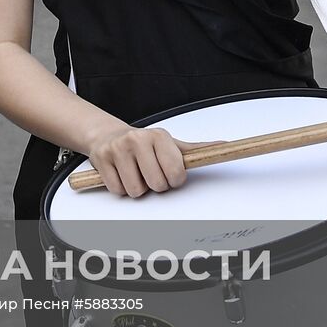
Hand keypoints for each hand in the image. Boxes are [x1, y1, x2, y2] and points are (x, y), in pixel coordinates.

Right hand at [85, 125, 212, 197]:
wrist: (108, 136)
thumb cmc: (144, 145)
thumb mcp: (171, 145)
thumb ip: (197, 150)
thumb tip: (224, 146)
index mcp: (159, 136)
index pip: (176, 173)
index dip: (174, 180)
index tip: (169, 173)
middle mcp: (138, 139)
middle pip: (156, 185)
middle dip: (155, 184)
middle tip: (150, 173)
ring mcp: (118, 148)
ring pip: (136, 190)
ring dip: (137, 187)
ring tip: (135, 172)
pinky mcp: (101, 159)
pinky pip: (118, 190)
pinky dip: (120, 187)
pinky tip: (121, 173)